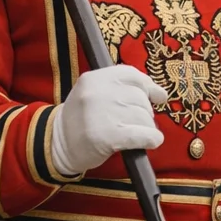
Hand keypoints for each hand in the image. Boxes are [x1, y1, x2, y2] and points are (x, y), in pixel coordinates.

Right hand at [50, 65, 167, 175]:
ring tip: (133, 133)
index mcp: (94, 78)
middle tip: (131, 123)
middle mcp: (97, 92)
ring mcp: (101, 113)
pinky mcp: (107, 136)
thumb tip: (162, 94)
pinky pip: (142, 135)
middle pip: (140, 98)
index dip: (147, 87)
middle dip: (143, 112)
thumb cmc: (83, 120)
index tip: (155, 97)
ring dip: (145, 127)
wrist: (58, 146)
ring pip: (143, 117)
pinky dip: (151, 139)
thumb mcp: (95, 94)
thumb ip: (125, 88)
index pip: (132, 75)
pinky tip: (151, 141)